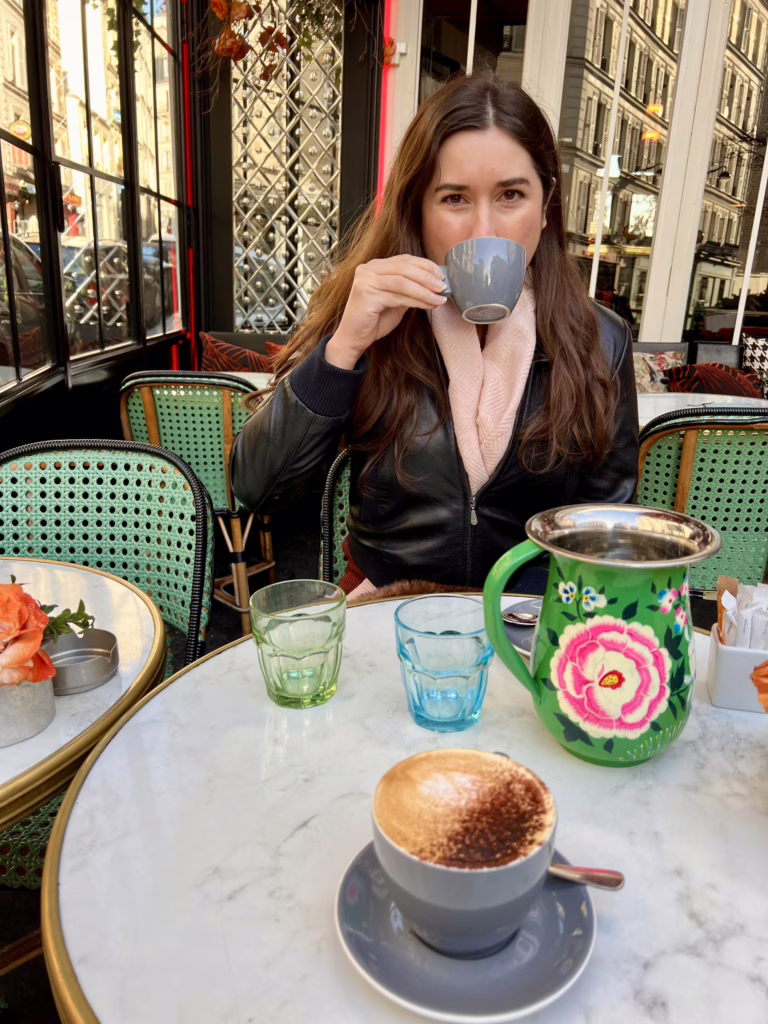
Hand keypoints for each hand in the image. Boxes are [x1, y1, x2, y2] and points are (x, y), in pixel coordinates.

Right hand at [326, 255, 446, 369]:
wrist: (354, 337)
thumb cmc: (374, 320)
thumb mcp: (396, 300)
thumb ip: (409, 289)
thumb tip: (434, 284)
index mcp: (375, 266)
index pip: (404, 260)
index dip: (425, 265)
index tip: (441, 275)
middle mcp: (369, 269)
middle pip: (405, 268)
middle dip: (427, 277)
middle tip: (443, 287)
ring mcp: (366, 280)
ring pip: (403, 282)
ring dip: (425, 290)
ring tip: (439, 298)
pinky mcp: (367, 294)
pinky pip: (398, 296)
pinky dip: (417, 300)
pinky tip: (428, 305)